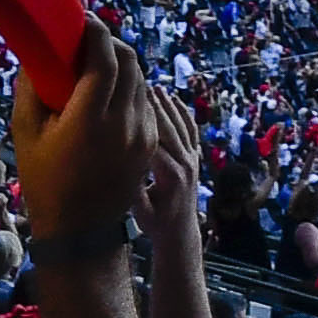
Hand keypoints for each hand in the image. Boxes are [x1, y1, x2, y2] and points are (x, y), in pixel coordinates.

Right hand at [16, 29, 187, 260]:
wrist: (81, 232)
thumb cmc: (45, 181)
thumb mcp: (26, 133)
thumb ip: (31, 87)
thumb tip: (37, 52)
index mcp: (91, 119)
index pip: (106, 57)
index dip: (96, 30)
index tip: (81, 18)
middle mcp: (125, 123)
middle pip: (131, 61)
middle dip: (110, 41)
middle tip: (87, 38)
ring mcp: (143, 134)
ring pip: (141, 80)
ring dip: (121, 64)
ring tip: (96, 64)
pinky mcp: (151, 144)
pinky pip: (145, 102)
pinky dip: (129, 88)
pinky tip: (108, 93)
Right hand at [136, 100, 203, 252]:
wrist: (180, 231)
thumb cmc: (155, 223)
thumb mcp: (140, 212)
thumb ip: (133, 190)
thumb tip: (121, 167)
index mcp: (170, 176)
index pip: (154, 143)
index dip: (140, 123)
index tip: (125, 105)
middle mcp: (186, 164)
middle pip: (169, 129)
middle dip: (155, 107)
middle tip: (139, 86)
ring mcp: (194, 159)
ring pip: (181, 126)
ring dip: (169, 105)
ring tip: (154, 87)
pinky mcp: (196, 156)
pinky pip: (192, 129)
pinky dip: (184, 112)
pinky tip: (174, 98)